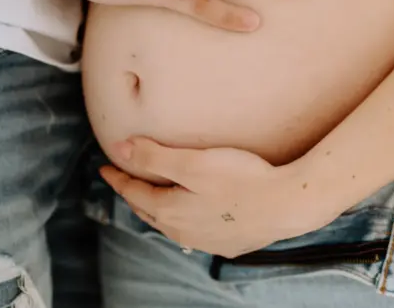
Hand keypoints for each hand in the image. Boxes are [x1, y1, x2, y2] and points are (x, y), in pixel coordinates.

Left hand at [100, 138, 331, 256]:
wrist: (288, 204)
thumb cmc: (242, 179)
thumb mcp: (193, 163)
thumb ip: (154, 157)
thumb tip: (120, 149)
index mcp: (170, 212)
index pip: (133, 193)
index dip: (118, 178)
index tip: (105, 167)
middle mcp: (184, 232)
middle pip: (149, 212)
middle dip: (135, 195)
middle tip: (126, 180)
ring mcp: (208, 241)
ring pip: (172, 225)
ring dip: (159, 210)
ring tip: (155, 197)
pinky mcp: (230, 243)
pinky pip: (196, 232)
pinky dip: (185, 219)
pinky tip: (194, 214)